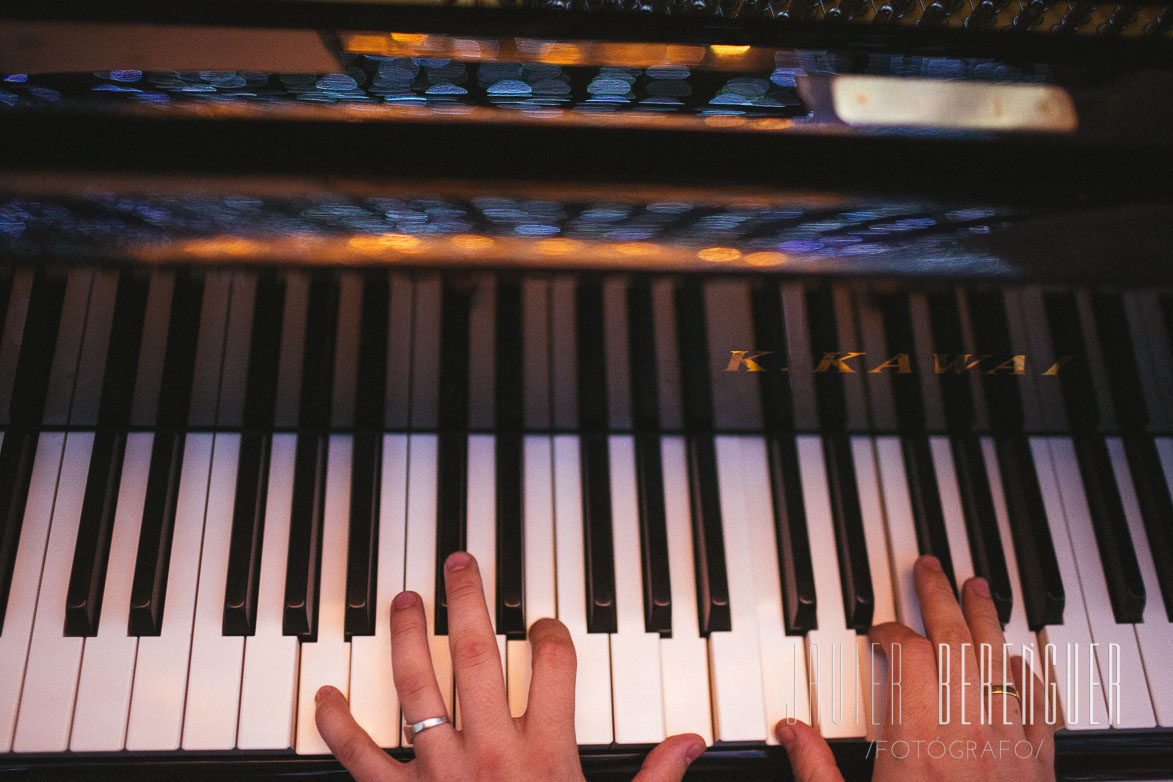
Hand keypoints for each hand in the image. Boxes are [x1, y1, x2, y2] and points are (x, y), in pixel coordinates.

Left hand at [314, 551, 706, 780]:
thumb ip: (654, 779)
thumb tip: (690, 743)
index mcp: (546, 756)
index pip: (554, 666)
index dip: (550, 633)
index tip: (543, 624)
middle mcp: (491, 753)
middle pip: (478, 657)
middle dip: (468, 603)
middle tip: (458, 565)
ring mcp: (440, 774)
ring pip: (417, 689)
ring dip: (408, 638)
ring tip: (404, 601)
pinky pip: (359, 757)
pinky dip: (336, 725)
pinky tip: (324, 696)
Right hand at [775, 556, 1055, 781]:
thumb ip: (817, 768)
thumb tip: (790, 728)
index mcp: (918, 739)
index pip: (909, 655)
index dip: (891, 631)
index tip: (878, 628)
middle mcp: (968, 731)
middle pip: (957, 641)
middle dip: (941, 596)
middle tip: (928, 564)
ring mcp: (1009, 745)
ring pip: (1001, 662)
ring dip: (988, 618)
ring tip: (978, 584)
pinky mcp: (1038, 766)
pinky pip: (1038, 704)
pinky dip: (1027, 674)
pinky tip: (1017, 658)